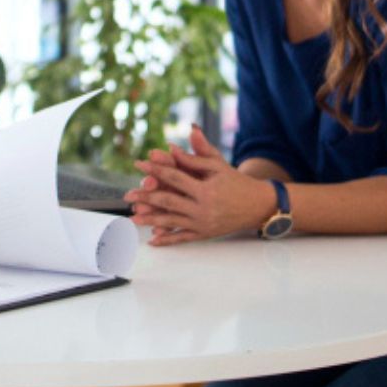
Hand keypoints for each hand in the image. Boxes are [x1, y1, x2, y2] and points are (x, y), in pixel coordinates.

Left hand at [123, 138, 277, 245]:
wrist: (258, 205)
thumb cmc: (236, 182)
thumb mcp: (218, 165)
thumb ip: (195, 155)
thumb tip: (171, 146)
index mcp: (206, 189)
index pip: (174, 177)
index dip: (155, 169)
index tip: (140, 164)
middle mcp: (203, 208)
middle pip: (168, 201)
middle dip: (146, 198)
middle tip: (128, 196)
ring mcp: (203, 224)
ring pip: (171, 222)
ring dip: (150, 220)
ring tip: (133, 217)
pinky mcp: (204, 234)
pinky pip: (182, 238)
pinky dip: (167, 240)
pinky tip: (152, 240)